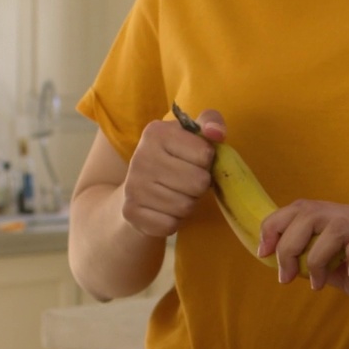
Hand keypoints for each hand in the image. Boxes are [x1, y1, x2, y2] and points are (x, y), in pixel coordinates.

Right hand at [122, 109, 227, 239]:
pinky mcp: (131, 212)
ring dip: (188, 204)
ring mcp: (133, 186)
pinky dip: (174, 221)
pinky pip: (171, 225)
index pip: (205, 154)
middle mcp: (141, 157)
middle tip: (187, 182)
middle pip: (198, 182)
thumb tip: (217, 133)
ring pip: (185, 206)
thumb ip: (211, 122)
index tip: (194, 161)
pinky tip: (165, 210)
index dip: (206, 162)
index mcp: (156, 132)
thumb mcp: (191, 135)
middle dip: (199, 186)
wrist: (136, 190)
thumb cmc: (173, 159)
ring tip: (177, 194)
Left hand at [258, 200, 348, 322]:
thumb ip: (322, 267)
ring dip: (314, 256)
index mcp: (345, 221)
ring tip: (317, 283)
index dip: (275, 226)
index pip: (301, 208)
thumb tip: (289, 266)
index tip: (263, 253)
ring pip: (330, 224)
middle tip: (286, 275)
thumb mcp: (347, 276)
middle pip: (308, 211)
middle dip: (287, 243)